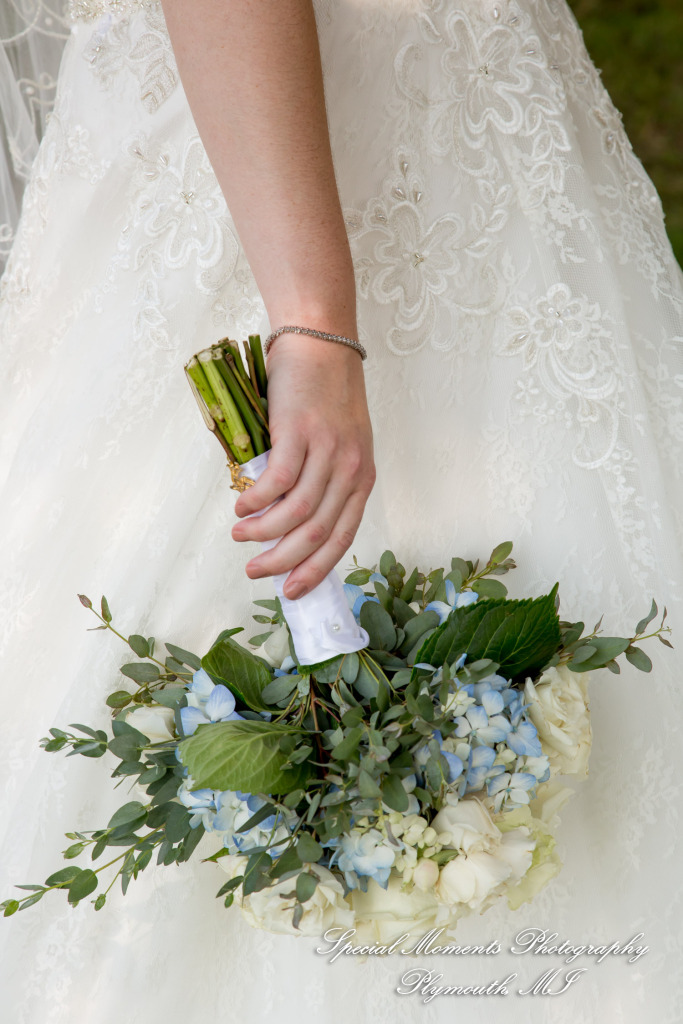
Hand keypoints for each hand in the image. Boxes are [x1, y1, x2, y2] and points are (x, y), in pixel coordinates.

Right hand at [231, 334, 374, 598]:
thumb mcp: (338, 444)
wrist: (320, 341)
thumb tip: (284, 524)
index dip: (316, 570)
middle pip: (317, 533)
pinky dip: (256, 501)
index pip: (342, 538)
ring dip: (263, 533)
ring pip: (296, 513)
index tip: (291, 591)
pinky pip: (277, 482)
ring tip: (240, 535)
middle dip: (283, 561)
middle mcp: (351, 469)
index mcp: (363, 478)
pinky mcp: (301, 433)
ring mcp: (328, 451)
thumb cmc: (324, 395)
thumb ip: (321, 481)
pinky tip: (241, 505)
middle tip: (255, 571)